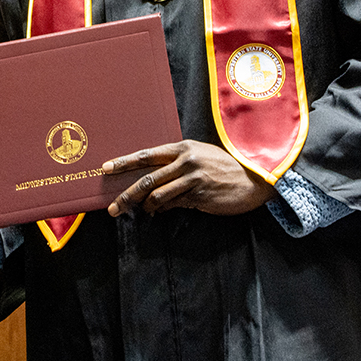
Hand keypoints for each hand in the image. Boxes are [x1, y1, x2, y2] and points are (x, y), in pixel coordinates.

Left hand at [102, 140, 274, 216]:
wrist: (254, 178)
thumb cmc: (225, 167)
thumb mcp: (200, 158)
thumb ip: (176, 166)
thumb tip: (153, 183)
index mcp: (182, 147)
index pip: (146, 154)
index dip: (124, 162)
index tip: (106, 168)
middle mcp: (185, 160)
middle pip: (147, 178)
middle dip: (126, 194)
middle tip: (113, 207)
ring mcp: (192, 178)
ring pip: (157, 195)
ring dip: (145, 206)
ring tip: (140, 211)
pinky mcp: (199, 194)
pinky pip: (173, 205)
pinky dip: (162, 210)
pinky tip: (158, 212)